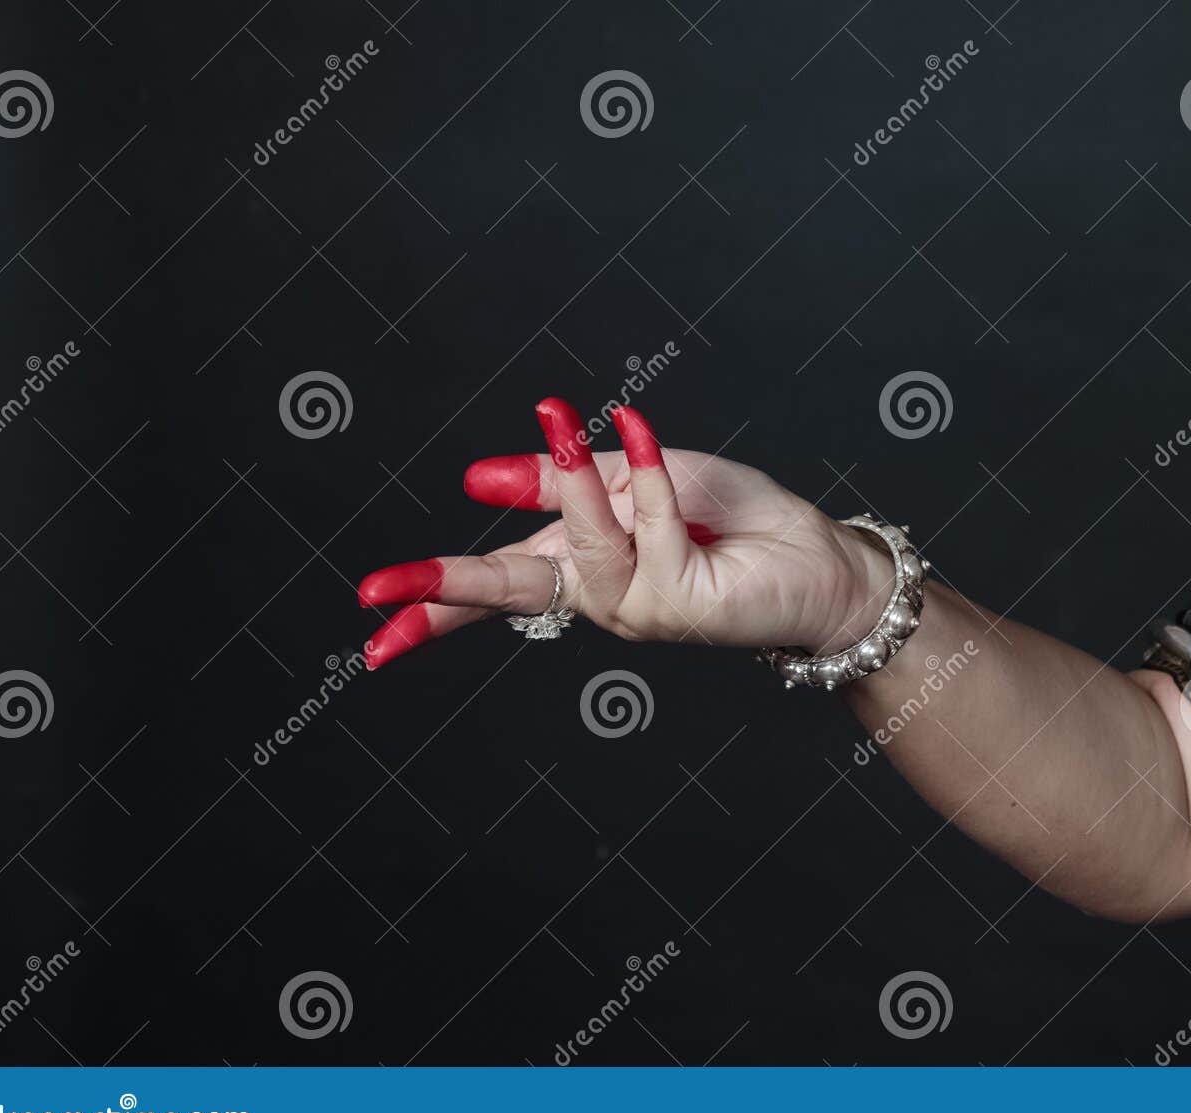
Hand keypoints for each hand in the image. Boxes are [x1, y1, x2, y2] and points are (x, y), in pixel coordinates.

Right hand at [356, 398, 894, 668]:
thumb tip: (478, 479)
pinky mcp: (680, 604)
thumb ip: (566, 480)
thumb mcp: (640, 474)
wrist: (816, 557)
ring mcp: (638, 607)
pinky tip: (634, 426)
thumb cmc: (734, 519)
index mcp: (583, 565)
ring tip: (558, 421)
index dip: (436, 597)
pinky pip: (647, 528)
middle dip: (447, 591)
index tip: (374, 613)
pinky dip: (645, 475)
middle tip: (381, 596)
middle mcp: (602, 595)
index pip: (498, 580)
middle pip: (511, 593)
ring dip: (571, 484)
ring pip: (581, 548)